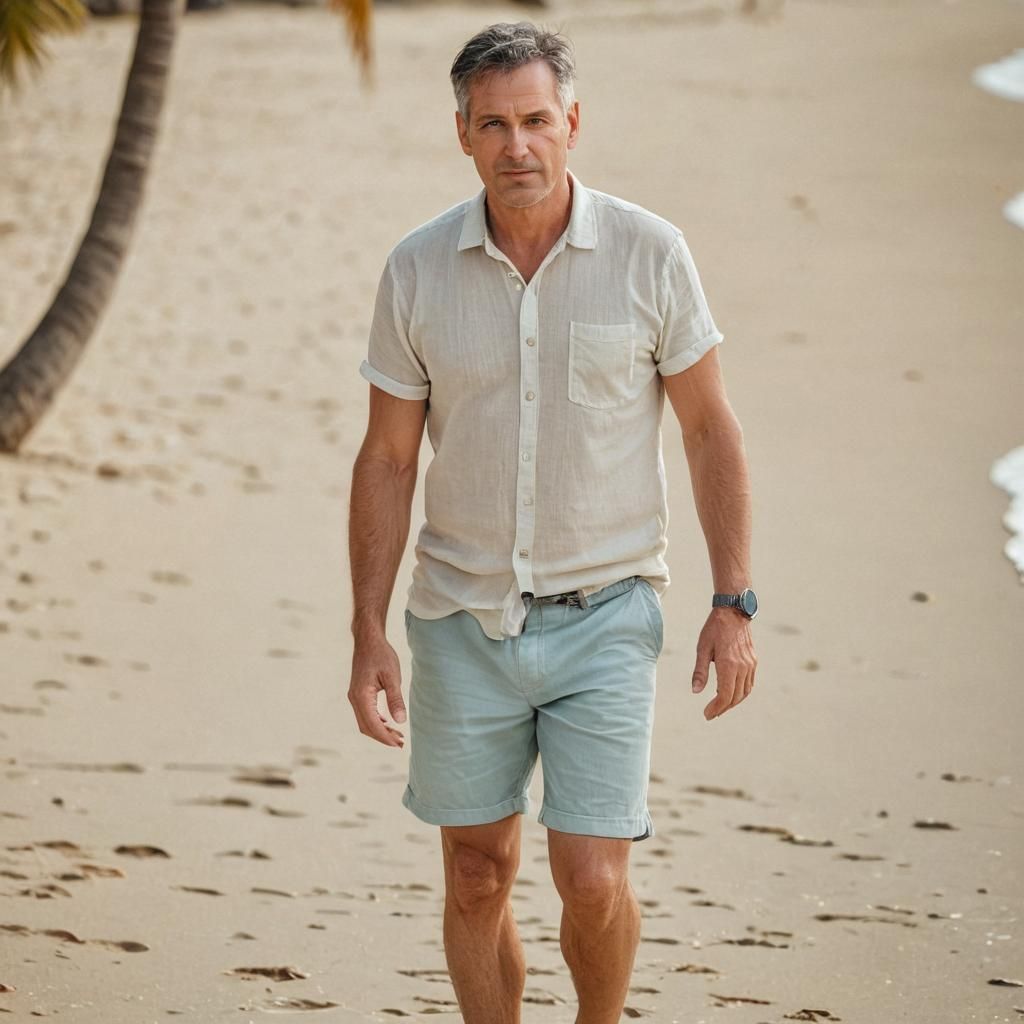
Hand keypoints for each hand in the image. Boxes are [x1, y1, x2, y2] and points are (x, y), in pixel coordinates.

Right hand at [348, 632, 406, 747]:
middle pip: (366, 727)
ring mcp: (354, 696)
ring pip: (364, 721)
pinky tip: (387, 723)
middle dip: (383, 737)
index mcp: (362, 696)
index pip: (373, 724)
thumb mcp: (392, 677)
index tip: (398, 744)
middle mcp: (354, 698)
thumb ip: (395, 699)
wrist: (368, 640)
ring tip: (397, 735)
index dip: (385, 737)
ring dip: (379, 730)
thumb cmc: (381, 655)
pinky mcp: (358, 693)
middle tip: (401, 743)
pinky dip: (375, 721)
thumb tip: (400, 721)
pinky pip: (364, 713)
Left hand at [691, 608, 756, 719]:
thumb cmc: (714, 629)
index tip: (707, 714)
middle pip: (735, 697)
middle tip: (711, 713)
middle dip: (723, 708)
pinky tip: (731, 694)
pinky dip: (741, 693)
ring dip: (733, 702)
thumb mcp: (702, 649)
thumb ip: (699, 671)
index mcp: (728, 664)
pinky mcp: (753, 661)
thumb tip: (695, 691)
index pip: (725, 695)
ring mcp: (750, 664)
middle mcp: (742, 667)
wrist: (733, 612)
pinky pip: (749, 684)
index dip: (716, 708)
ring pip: (744, 692)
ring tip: (720, 706)